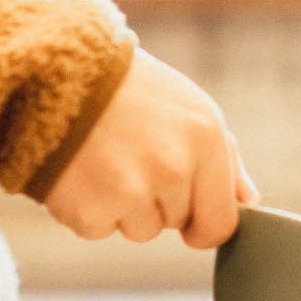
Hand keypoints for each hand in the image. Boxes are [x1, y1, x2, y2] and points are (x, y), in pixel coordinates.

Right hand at [42, 48, 260, 247]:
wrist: (51, 70)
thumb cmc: (129, 91)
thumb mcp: (190, 109)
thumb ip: (226, 161)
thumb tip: (248, 204)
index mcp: (206, 141)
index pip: (222, 224)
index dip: (204, 224)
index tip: (189, 217)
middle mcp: (174, 169)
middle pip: (178, 225)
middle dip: (159, 203)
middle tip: (131, 158)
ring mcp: (131, 192)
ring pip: (140, 230)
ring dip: (122, 206)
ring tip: (104, 158)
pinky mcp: (89, 210)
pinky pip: (98, 229)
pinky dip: (86, 208)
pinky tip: (79, 169)